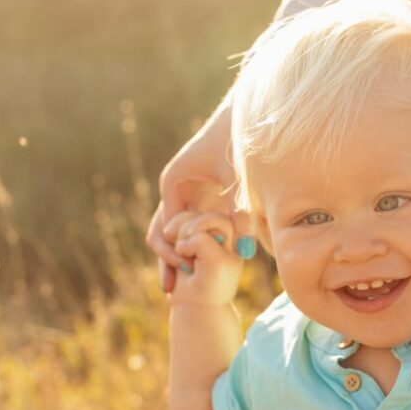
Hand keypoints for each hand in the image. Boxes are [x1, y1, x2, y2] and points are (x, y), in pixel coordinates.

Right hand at [147, 102, 255, 292]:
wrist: (247, 118)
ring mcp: (184, 190)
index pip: (167, 226)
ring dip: (176, 255)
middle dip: (167, 261)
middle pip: (163, 231)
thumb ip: (243, 218)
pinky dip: (192, 244)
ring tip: (177, 286)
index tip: (187, 275)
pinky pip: (189, 224)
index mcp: (173, 181)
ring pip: (174, 230)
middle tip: (171, 291)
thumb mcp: (241, 183)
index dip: (176, 253)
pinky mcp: (198, 194)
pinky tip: (198, 266)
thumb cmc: (242, 145)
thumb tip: (245, 253)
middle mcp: (173, 186)